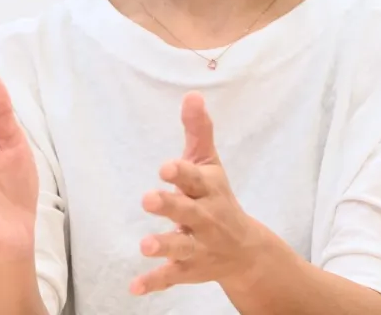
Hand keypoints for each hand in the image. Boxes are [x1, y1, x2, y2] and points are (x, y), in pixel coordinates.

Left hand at [131, 92, 269, 295]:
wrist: (246, 252)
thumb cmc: (218, 198)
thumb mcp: (210, 164)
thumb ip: (198, 130)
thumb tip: (191, 94)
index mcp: (208, 189)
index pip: (195, 178)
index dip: (181, 173)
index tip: (166, 167)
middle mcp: (206, 218)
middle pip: (187, 212)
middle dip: (170, 206)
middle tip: (148, 199)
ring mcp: (198, 246)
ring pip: (181, 247)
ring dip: (164, 246)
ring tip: (145, 245)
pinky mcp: (188, 270)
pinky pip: (171, 277)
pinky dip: (154, 283)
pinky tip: (134, 287)